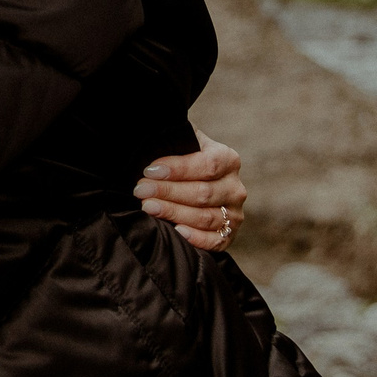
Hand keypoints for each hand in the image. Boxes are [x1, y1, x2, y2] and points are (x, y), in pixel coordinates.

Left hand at [134, 129, 247, 253]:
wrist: (194, 181)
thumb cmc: (182, 158)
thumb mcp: (182, 141)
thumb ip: (173, 138)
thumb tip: (151, 136)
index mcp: (228, 159)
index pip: (208, 165)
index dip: (178, 169)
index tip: (149, 170)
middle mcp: (235, 187)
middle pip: (203, 193)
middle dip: (168, 192)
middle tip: (140, 190)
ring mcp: (234, 213)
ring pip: (206, 217)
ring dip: (174, 213)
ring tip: (147, 206)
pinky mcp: (229, 235)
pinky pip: (216, 241)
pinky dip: (197, 238)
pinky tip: (176, 231)